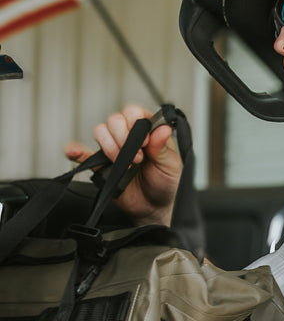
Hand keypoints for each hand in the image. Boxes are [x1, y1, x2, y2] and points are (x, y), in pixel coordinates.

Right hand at [63, 104, 181, 225]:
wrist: (156, 207)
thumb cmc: (166, 184)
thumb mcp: (171, 166)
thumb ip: (163, 148)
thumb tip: (162, 128)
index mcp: (147, 132)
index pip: (134, 113)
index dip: (136, 123)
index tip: (146, 142)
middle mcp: (128, 137)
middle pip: (115, 120)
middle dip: (124, 137)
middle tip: (138, 158)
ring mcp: (113, 149)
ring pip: (101, 132)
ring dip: (110, 147)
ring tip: (126, 165)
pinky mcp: (101, 165)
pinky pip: (83, 154)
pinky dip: (76, 150)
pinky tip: (74, 152)